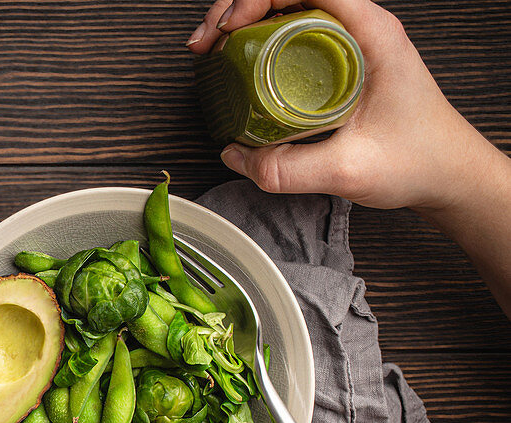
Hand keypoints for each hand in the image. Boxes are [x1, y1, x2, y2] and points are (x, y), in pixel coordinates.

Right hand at [186, 0, 504, 211]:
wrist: (448, 173)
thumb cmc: (420, 158)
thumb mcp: (349, 169)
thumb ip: (290, 169)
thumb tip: (237, 156)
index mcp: (371, 33)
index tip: (232, 27)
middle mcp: (358, 28)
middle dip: (237, 6)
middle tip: (207, 43)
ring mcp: (346, 43)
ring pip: (284, 8)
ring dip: (241, 20)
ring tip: (212, 50)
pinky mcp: (336, 62)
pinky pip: (289, 35)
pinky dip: (255, 40)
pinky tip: (235, 62)